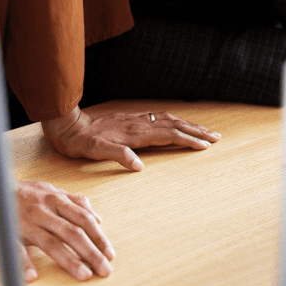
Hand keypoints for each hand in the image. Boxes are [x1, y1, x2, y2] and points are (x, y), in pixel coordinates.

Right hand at [0, 142, 114, 281]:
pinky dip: (23, 262)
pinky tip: (31, 276)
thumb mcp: (49, 189)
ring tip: (84, 275)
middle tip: (104, 270)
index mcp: (55, 198)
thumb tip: (97, 216)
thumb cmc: (21, 192)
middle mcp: (43, 209)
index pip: (83, 218)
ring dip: (69, 260)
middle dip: (92, 252)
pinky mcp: (7, 230)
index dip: (98, 236)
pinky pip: (16, 248)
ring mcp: (26, 220)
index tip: (110, 253)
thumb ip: (73, 201)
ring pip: (52, 242)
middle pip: (72, 232)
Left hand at [42, 107, 220, 171]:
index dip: (188, 140)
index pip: (169, 135)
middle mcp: (139, 124)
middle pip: (174, 125)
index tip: (206, 145)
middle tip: (216, 136)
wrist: (69, 126)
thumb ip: (118, 155)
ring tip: (203, 130)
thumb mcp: (96, 151)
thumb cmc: (82, 142)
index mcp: (135, 133)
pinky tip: (177, 123)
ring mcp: (136, 121)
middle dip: (196, 130)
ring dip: (188, 124)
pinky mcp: (131, 121)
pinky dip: (174, 121)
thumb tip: (139, 166)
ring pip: (168, 120)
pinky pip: (159, 119)